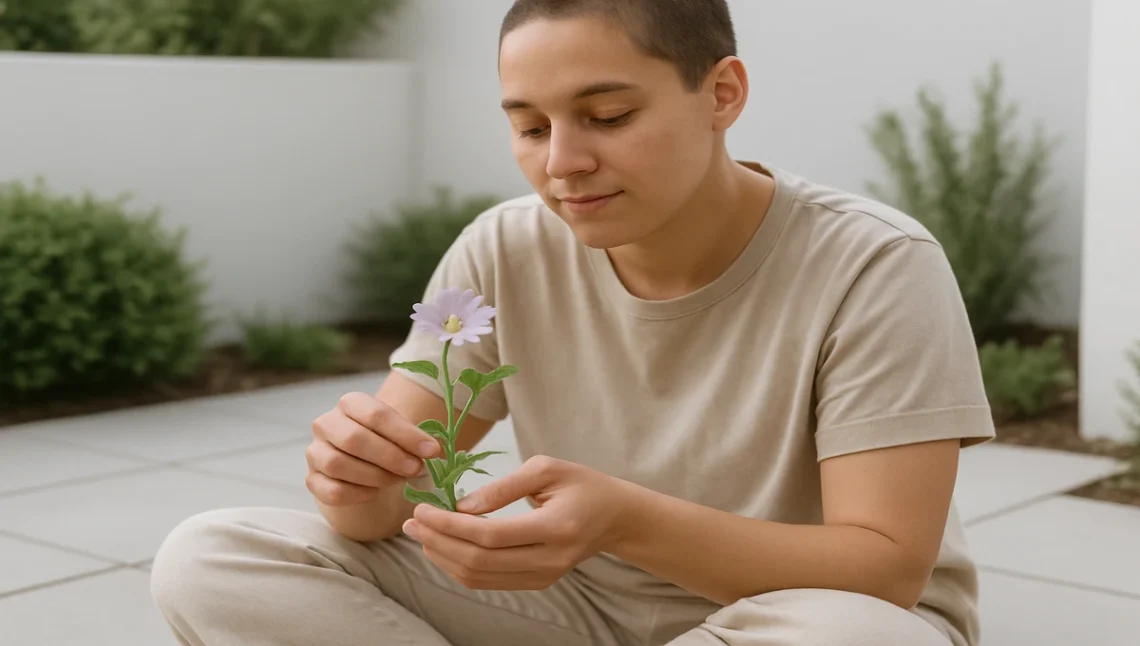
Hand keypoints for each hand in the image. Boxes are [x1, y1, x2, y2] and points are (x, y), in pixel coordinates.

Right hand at [306, 391, 440, 506]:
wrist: (361, 465)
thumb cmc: (384, 443)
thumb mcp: (400, 434)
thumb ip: (415, 440)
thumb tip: (434, 451)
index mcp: (350, 403)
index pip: (376, 414)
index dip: (406, 434)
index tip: (432, 450)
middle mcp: (326, 423)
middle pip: (354, 439)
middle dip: (390, 456)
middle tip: (415, 469)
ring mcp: (315, 452)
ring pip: (338, 464)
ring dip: (374, 476)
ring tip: (396, 480)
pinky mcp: (312, 480)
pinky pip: (332, 490)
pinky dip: (358, 494)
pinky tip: (375, 492)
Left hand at [400, 455, 633, 589]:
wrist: (615, 517)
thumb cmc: (581, 484)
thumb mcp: (547, 468)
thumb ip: (504, 486)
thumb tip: (461, 505)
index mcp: (556, 527)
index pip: (490, 536)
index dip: (450, 525)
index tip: (422, 509)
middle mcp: (550, 559)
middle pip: (480, 561)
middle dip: (438, 542)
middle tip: (412, 521)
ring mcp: (544, 576)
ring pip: (479, 577)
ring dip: (443, 557)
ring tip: (421, 533)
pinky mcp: (537, 582)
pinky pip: (489, 581)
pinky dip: (459, 566)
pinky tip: (443, 546)